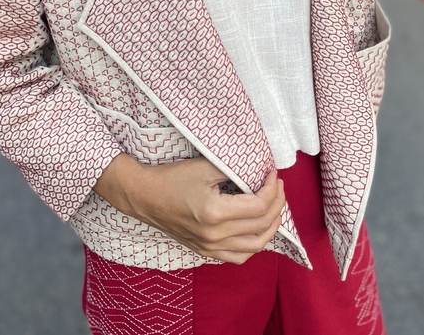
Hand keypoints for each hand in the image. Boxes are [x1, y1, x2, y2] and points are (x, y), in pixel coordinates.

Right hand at [94, 153, 285, 264]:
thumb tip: (258, 171)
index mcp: (215, 213)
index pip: (258, 206)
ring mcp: (209, 247)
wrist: (145, 196)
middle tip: (278, 188)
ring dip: (270, 228)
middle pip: (261, 226)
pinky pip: (238, 256)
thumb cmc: (172, 178)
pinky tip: (256, 228)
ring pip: (254, 247)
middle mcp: (214, 235)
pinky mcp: (205, 251)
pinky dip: (254, 244)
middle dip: (276, 205)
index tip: (273, 174)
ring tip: (274, 208)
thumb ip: (233, 169)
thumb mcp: (205, 167)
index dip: (271, 190)